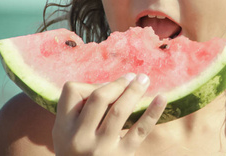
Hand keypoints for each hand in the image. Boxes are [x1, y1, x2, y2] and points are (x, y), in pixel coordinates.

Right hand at [52, 73, 166, 155]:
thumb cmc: (80, 153)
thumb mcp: (67, 134)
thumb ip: (81, 111)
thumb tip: (115, 84)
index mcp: (63, 128)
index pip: (73, 91)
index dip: (90, 84)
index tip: (104, 87)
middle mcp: (79, 138)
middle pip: (99, 98)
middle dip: (118, 84)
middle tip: (131, 76)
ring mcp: (101, 148)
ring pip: (119, 110)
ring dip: (134, 91)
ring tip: (144, 79)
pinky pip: (140, 130)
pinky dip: (152, 112)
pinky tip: (162, 98)